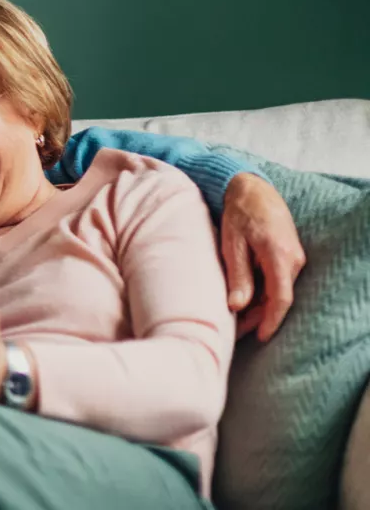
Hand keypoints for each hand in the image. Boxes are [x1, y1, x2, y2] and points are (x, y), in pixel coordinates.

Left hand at [221, 173, 306, 341]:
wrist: (252, 190)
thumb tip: (237, 307)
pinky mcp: (289, 257)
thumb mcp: (232, 244)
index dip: (271, 320)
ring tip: (236, 323)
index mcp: (279, 255)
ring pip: (278, 292)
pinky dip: (262, 294)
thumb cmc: (238, 214)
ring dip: (259, 307)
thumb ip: (238, 275)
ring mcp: (294, 258)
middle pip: (279, 298)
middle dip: (259, 318)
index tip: (260, 337)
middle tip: (235, 334)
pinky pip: (277, 282)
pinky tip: (244, 303)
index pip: (281, 297)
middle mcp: (293, 259)